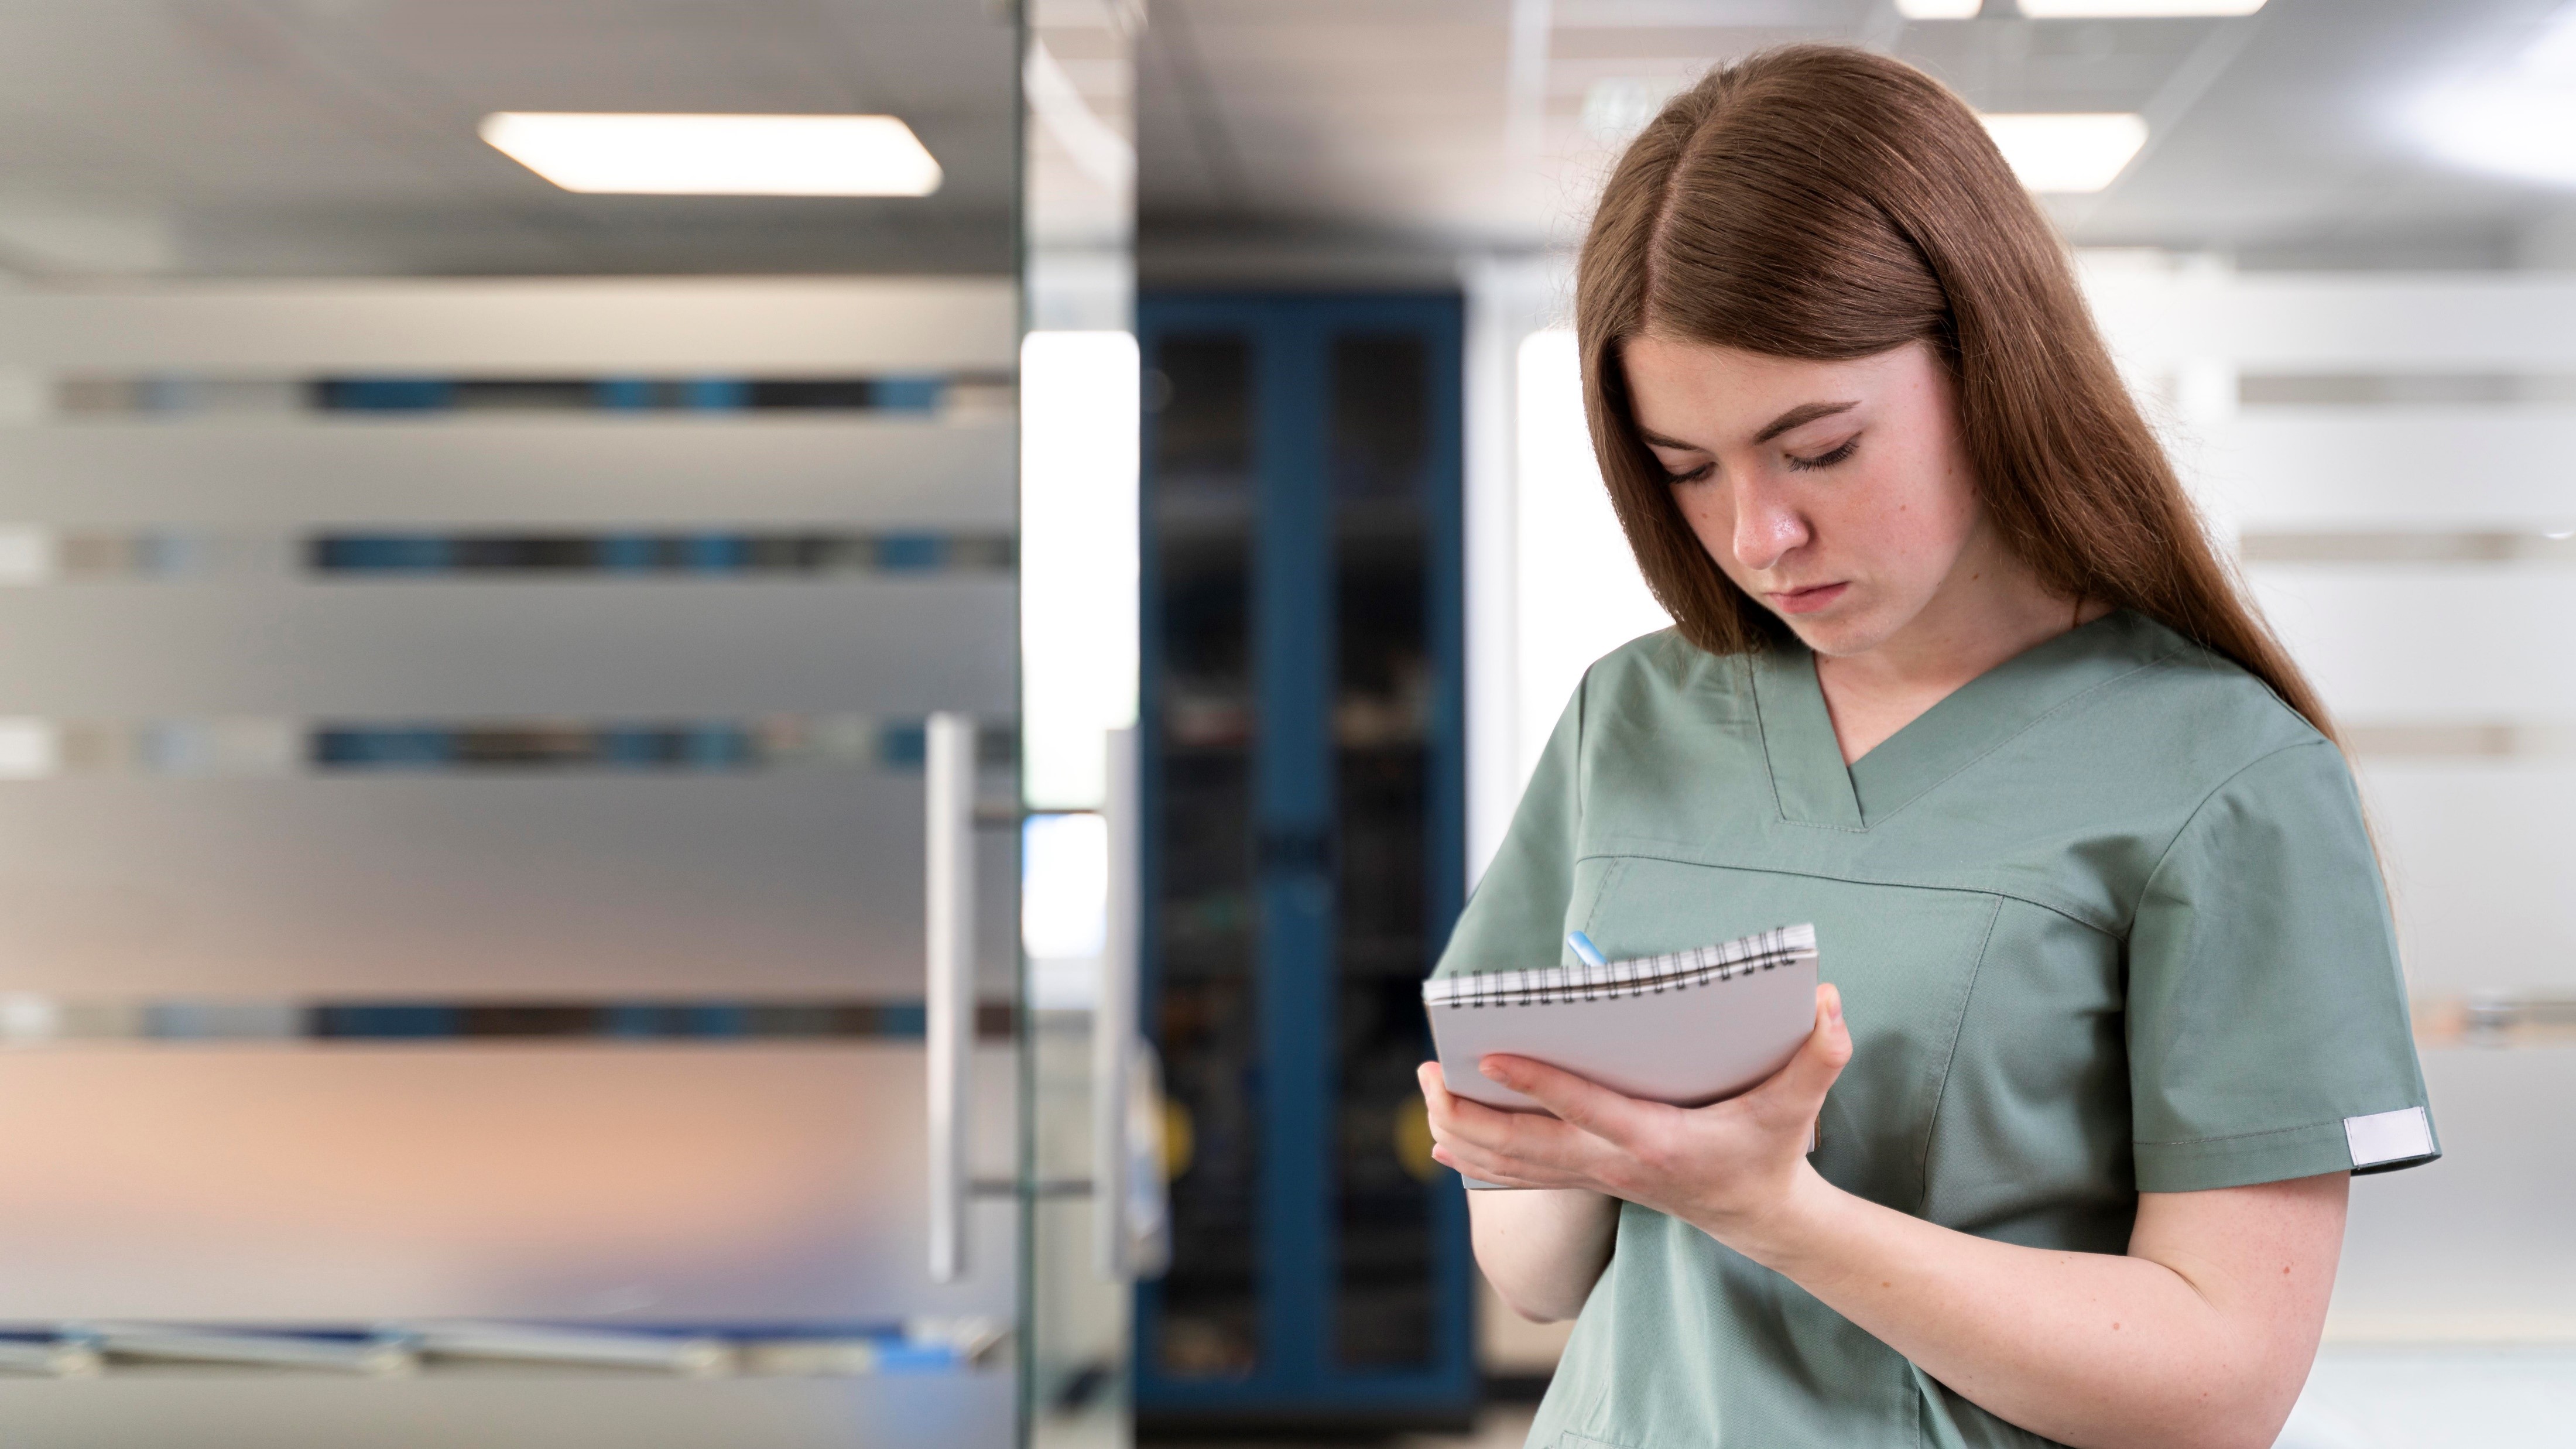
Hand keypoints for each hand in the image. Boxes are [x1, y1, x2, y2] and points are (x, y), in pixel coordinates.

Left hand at [1416, 983, 1851, 1248]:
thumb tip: (1830, 1002)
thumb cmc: (1771, 1151)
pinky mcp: (1589, 1179)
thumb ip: (1820, 1056)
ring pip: (1512, 1165)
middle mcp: (1614, 1163)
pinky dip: (1477, 1158)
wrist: (1762, 1219)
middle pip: (1525, 1146)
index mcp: (1655, 1141)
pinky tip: (1444, 1139)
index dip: (1536, 1083)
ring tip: (1426, 1093)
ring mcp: (1597, 1177)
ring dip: (1463, 1133)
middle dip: (1470, 1113)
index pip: (1584, 1109)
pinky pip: (1518, 1176)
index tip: (1489, 1056)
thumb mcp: (1799, 1106)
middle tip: (1429, 1074)